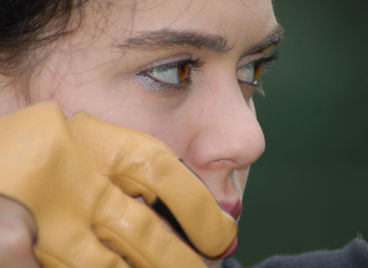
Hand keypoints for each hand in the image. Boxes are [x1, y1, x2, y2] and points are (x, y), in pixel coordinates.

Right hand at [0, 103, 236, 267]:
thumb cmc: (41, 149)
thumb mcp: (86, 142)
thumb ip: (128, 171)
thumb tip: (188, 210)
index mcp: (94, 138)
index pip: (165, 171)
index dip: (201, 210)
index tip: (222, 234)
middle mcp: (68, 175)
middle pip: (143, 232)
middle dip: (180, 261)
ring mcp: (39, 217)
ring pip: (111, 267)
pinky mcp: (13, 247)